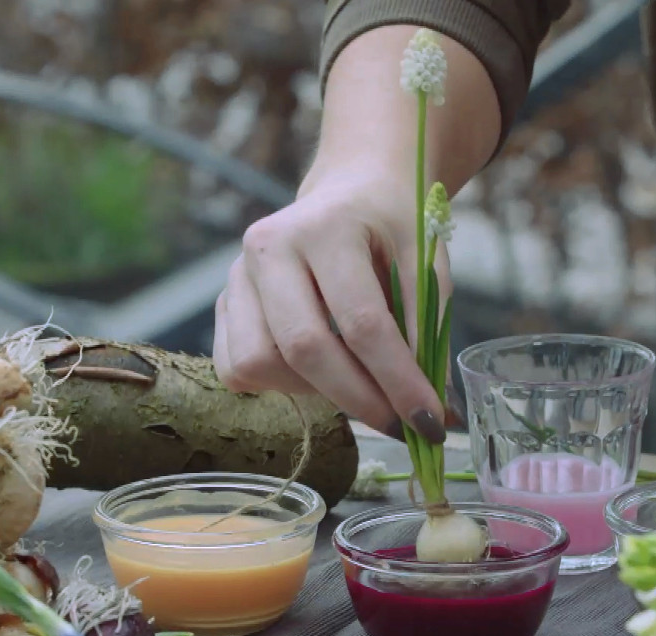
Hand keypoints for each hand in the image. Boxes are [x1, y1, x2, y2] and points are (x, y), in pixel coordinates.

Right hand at [213, 173, 450, 443]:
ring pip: (261, 364)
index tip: (429, 420)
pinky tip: (316, 369)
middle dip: (359, 400)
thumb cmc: (392, 225)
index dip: (398, 380)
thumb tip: (433, 410)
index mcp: (325, 227)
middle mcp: (268, 247)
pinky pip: (238, 368)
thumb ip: (427, 329)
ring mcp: (236, 275)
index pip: (361, 321)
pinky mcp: (222, 302)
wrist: (352, 189)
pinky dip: (279, 384)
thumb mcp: (424, 261)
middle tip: (399, 425)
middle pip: (305, 348)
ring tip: (355, 380)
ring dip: (316, 391)